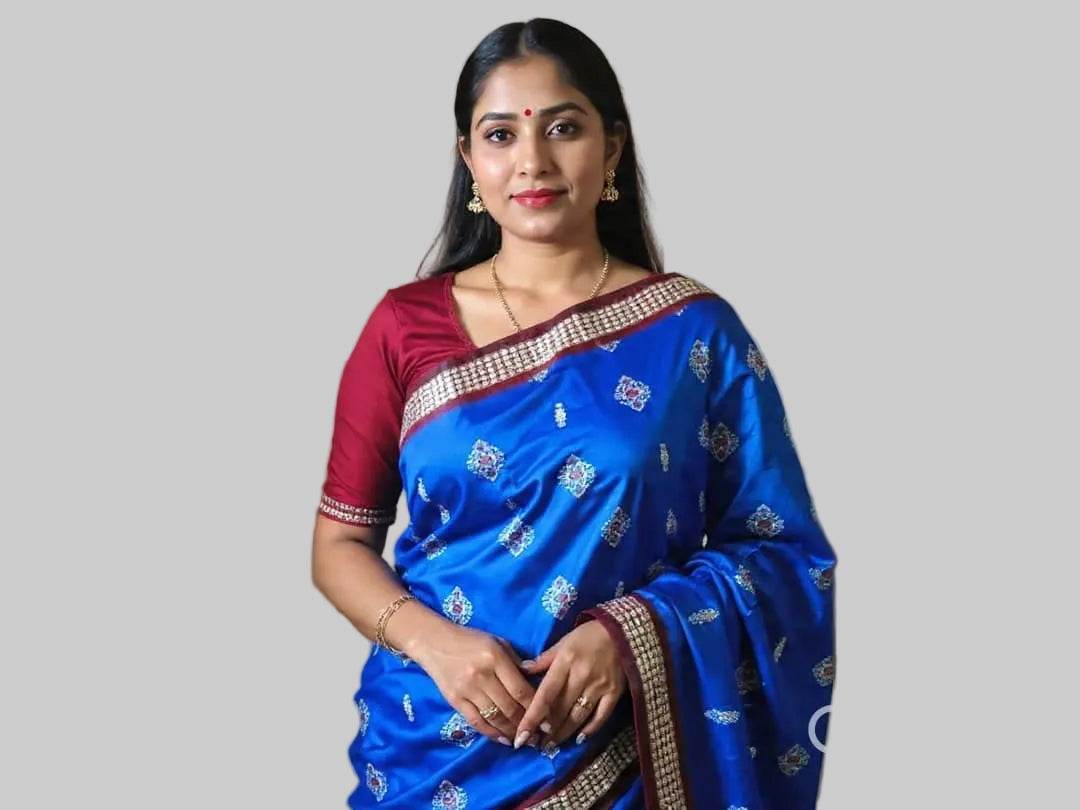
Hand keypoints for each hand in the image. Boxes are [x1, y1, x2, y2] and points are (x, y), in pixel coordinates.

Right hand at [411, 623, 535, 746]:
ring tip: (523, 740)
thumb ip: (516, 662)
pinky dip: (492, 733)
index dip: (536, 708)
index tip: (547, 720)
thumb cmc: (470, 640)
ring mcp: (467, 689)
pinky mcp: (455, 700)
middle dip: (526, 724)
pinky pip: (476, 722)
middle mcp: (482, 675)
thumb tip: (536, 681)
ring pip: (495, 717)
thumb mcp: (497, 642)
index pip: (520, 689)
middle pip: (509, 707)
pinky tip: (503, 739)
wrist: (434, 642)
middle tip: (538, 736)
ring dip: (511, 732)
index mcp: (495, 658)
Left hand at [514, 620, 624, 750]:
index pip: (545, 695)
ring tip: (551, 745)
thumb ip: (544, 660)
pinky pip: (601, 716)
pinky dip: (590, 730)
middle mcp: (581, 676)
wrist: (622, 631)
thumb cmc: (588, 635)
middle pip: (560, 710)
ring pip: (578, 717)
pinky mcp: (615, 693)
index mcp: (565, 662)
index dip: (532, 718)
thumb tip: (522, 670)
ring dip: (563, 733)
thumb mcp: (563, 642)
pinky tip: (579, 739)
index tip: (521, 737)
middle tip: (535, 745)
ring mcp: (600, 686)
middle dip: (546, 731)